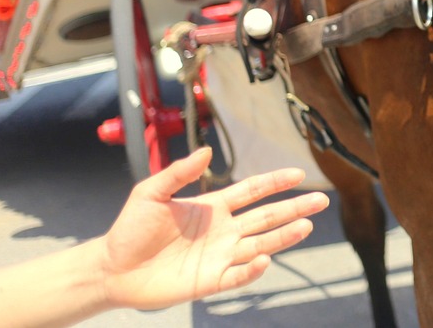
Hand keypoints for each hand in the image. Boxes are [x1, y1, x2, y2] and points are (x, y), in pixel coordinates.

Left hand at [99, 147, 329, 310]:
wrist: (111, 268)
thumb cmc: (129, 229)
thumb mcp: (151, 192)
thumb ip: (179, 172)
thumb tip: (207, 151)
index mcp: (213, 208)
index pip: (252, 192)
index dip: (275, 182)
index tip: (299, 174)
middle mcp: (223, 232)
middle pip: (267, 217)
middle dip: (294, 208)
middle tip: (321, 200)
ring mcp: (219, 257)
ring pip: (261, 245)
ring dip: (284, 236)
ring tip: (307, 226)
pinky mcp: (209, 282)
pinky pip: (238, 276)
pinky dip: (252, 270)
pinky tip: (265, 258)